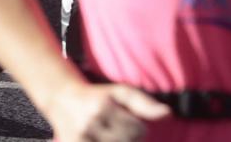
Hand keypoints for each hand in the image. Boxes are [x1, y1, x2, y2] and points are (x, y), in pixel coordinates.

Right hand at [40, 81, 168, 141]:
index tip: (129, 121)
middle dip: (128, 138)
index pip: (138, 130)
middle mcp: (90, 123)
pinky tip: (103, 138)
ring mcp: (80, 138)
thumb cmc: (97, 95)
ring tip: (111, 135)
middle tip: (118, 130)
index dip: (138, 127)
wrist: (62, 98)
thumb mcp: (120, 92)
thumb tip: (168, 114)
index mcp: (103, 107)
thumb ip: (144, 103)